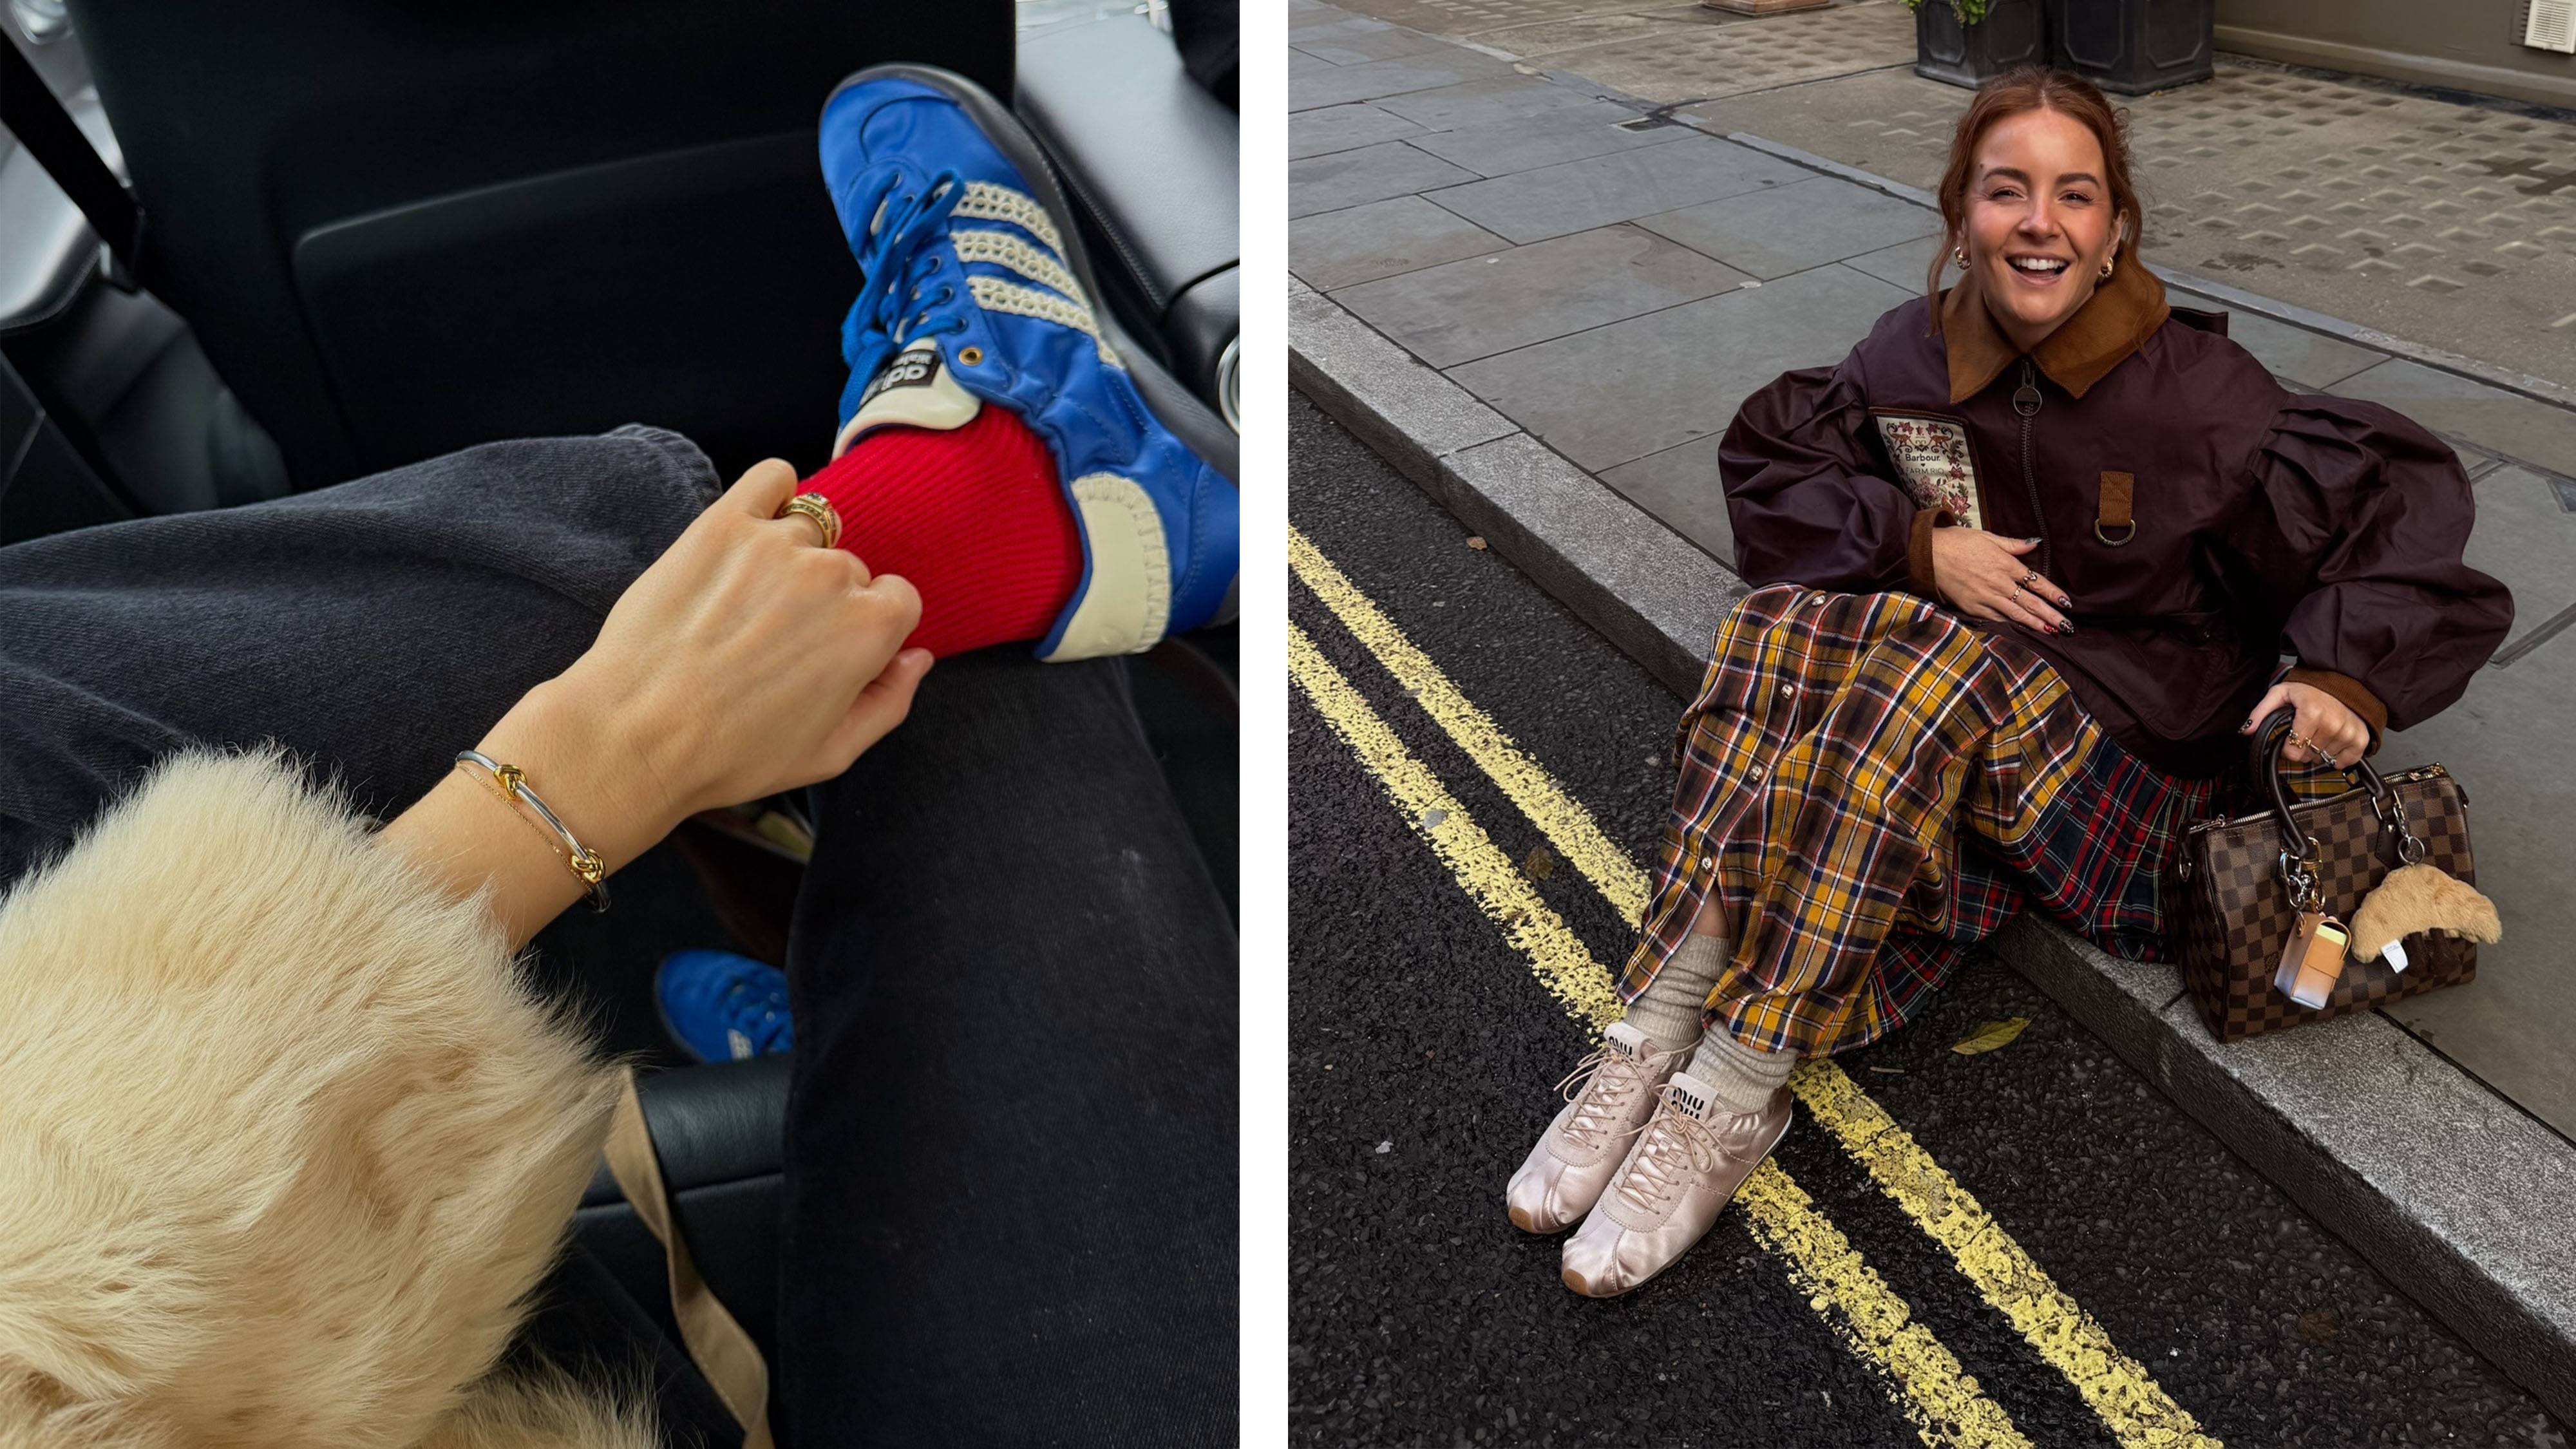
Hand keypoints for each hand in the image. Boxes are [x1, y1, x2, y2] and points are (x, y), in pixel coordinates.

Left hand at [382, 460, 926, 947]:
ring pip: (807, 534)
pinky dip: (773, 492)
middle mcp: (832, 575)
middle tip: (774, 641)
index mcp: (869, 629)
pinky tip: (753, 526)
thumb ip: (890, 702)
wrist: (634, 735)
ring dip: (789, 558)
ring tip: (743, 603)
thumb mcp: (831, 753)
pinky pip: (772, 478)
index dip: (868, 629)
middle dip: (824, 601)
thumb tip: (919, 657)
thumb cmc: (732, 754)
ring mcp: (775, 543)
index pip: (898, 600)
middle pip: (850, 570)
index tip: (831, 650)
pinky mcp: (723, 523)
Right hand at [1928, 527, 2074, 633]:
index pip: (2036, 582)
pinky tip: (2021, 629)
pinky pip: (1996, 618)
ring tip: (2050, 631)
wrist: (1929, 554)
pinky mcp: (1972, 607)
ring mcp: (1985, 597)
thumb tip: (2034, 543)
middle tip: (2067, 626)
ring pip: (2016, 614)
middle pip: (2030, 602)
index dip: (2053, 593)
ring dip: (2035, 624)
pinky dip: (2010, 624)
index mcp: (2006, 564)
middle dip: (2050, 615)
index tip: (2066, 603)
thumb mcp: (1988, 536)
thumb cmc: (1957, 541)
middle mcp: (1999, 583)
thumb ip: (2013, 544)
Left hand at [2240, 681, 2367, 767]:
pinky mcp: (2360, 740)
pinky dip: (2335, 756)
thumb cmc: (2311, 689)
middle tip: (2305, 732)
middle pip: (2307, 758)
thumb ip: (2261, 712)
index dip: (2286, 747)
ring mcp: (2348, 733)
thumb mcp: (2281, 693)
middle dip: (2301, 748)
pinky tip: (2331, 742)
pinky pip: (2342, 762)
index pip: (2292, 752)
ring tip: (2319, 733)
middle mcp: (2332, 724)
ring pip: (2323, 760)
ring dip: (2318, 751)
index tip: (2289, 737)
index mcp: (2312, 713)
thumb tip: (2247, 730)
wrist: (2342, 682)